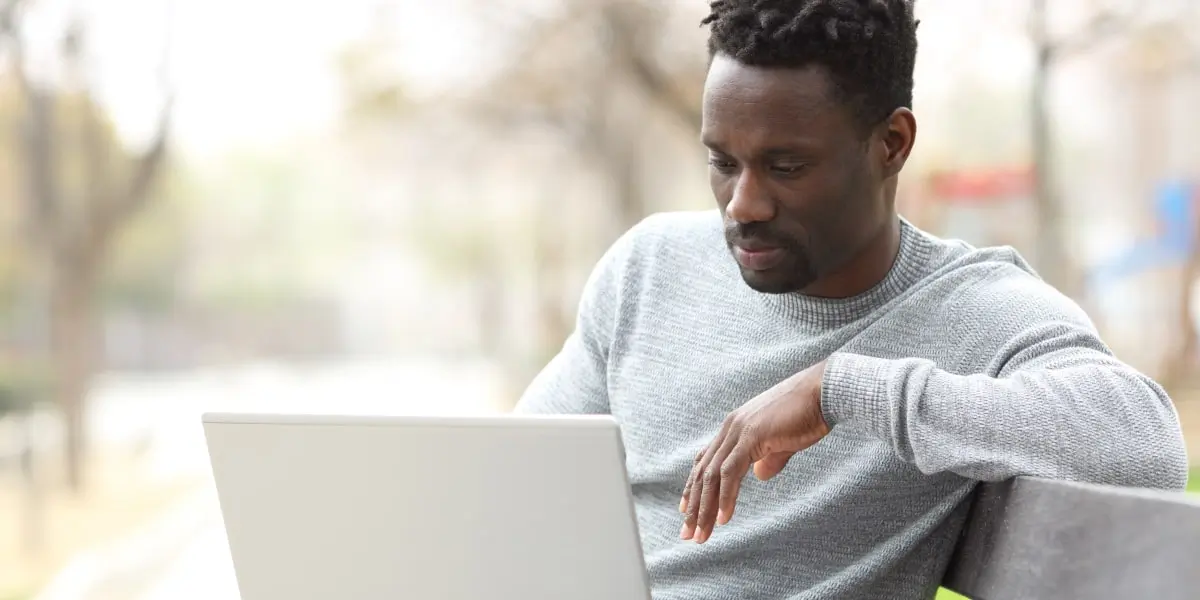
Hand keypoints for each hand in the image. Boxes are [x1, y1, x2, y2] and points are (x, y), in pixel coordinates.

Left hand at [679, 360, 830, 543]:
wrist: (824, 392)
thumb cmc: (808, 414)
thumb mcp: (784, 442)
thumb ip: (769, 459)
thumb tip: (760, 475)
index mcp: (735, 426)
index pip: (705, 460)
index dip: (693, 487)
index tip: (686, 510)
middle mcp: (730, 427)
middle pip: (703, 472)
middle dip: (694, 506)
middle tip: (688, 534)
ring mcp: (738, 431)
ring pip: (712, 476)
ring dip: (705, 509)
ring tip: (700, 535)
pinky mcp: (751, 436)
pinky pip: (731, 473)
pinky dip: (725, 497)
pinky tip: (722, 519)